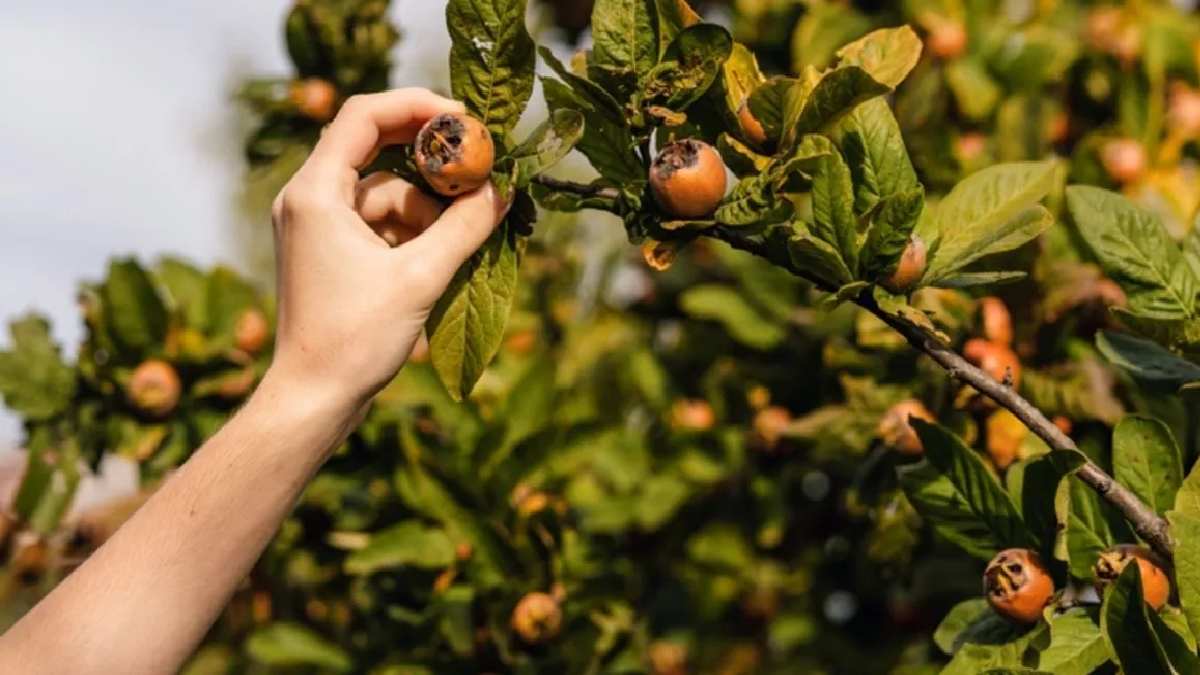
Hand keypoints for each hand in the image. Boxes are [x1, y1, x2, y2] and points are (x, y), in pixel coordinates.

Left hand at [268, 88, 506, 408]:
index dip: (418, 107)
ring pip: (387, 192)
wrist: (314, 399)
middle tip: (480, 169)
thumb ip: (465, 226)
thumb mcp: (419, 277)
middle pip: (378, 150)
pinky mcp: (332, 252)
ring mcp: (319, 226)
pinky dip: (415, 231)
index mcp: (315, 193)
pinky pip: (381, 222)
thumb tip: (503, 189)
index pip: (364, 116)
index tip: (466, 121)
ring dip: (429, 208)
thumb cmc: (354, 340)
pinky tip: (446, 256)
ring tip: (467, 234)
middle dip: (432, 162)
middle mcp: (309, 199)